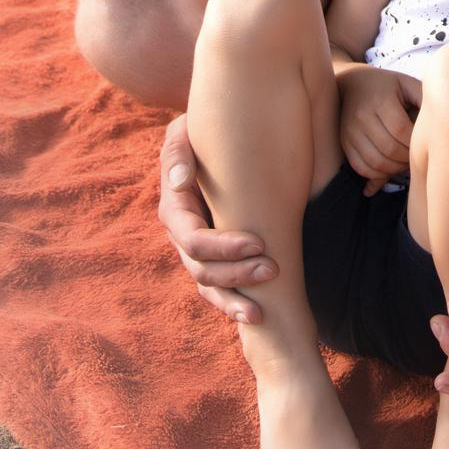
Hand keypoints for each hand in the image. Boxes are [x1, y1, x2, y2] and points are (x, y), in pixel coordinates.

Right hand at [157, 114, 277, 324]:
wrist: (225, 137)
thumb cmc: (204, 133)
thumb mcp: (184, 133)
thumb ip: (178, 152)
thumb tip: (180, 181)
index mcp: (175, 208)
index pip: (193, 238)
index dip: (223, 247)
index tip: (258, 244)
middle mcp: (182, 235)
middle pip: (201, 269)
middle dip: (236, 274)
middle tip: (273, 269)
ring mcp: (197, 252)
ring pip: (209, 287)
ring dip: (235, 298)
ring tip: (262, 310)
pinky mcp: (215, 258)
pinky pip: (219, 290)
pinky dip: (234, 305)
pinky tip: (258, 316)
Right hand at [335, 64, 421, 194]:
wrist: (352, 83)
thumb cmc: (387, 85)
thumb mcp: (406, 84)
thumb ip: (423, 99)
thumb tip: (441, 119)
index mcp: (380, 101)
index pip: (400, 130)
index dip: (414, 143)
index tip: (422, 144)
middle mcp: (362, 117)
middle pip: (389, 149)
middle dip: (406, 159)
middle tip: (415, 158)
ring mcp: (350, 131)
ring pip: (375, 162)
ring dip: (393, 169)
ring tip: (403, 163)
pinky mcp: (344, 143)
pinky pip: (361, 167)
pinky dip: (377, 174)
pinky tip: (388, 167)